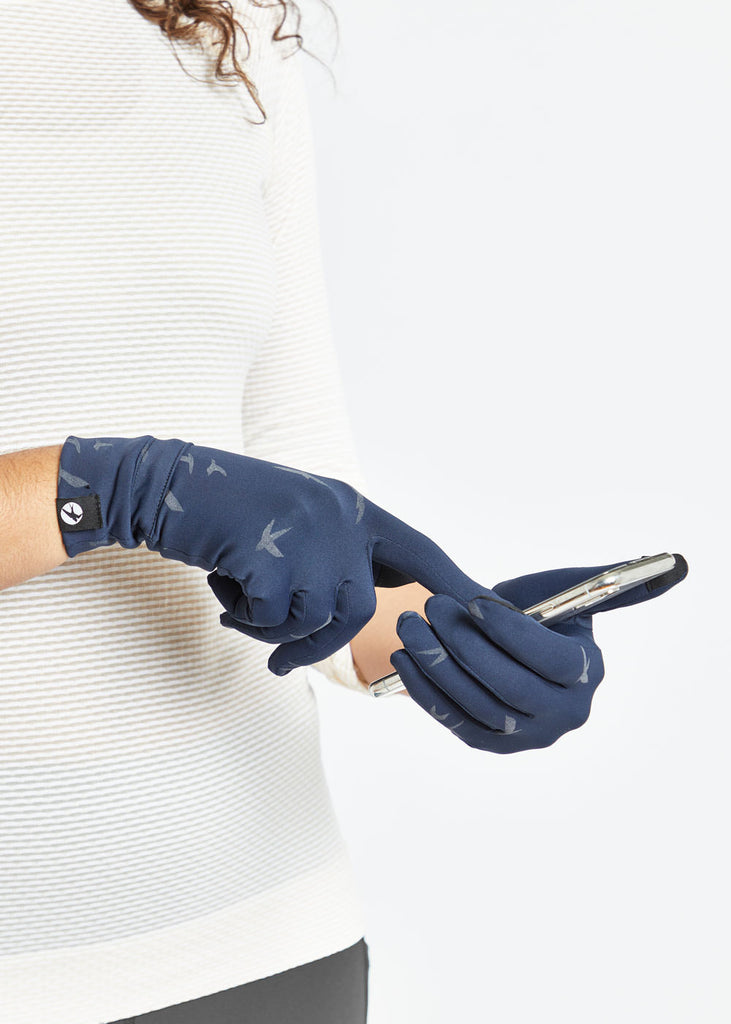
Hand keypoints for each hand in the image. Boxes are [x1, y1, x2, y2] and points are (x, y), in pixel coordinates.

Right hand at [57, 434, 482, 675]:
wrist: (165, 484)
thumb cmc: (228, 512)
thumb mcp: (294, 523)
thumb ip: (333, 558)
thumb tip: (359, 609)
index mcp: (350, 507)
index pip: (418, 549)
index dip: (453, 582)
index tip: (489, 611)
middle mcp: (340, 516)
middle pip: (357, 608)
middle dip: (315, 643)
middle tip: (280, 664)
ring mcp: (309, 533)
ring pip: (316, 619)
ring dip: (273, 629)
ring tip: (238, 603)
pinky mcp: (273, 555)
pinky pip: (273, 619)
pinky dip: (245, 618)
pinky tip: (221, 589)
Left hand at [389, 560, 685, 753]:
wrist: (501, 646)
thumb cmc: (531, 612)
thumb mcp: (556, 592)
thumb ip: (589, 581)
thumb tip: (671, 563)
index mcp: (588, 675)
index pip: (551, 662)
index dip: (512, 633)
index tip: (473, 601)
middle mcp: (565, 714)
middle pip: (511, 688)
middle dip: (465, 646)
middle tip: (429, 608)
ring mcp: (528, 737)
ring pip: (478, 705)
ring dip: (436, 665)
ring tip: (407, 626)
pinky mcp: (491, 746)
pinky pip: (454, 722)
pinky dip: (424, 691)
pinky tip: (401, 658)